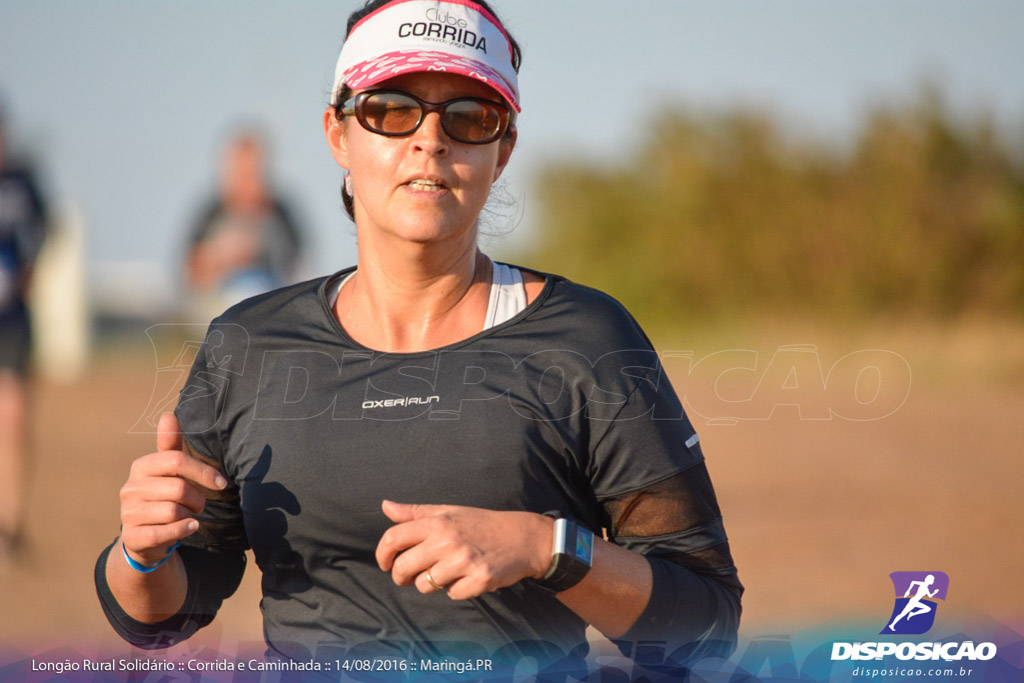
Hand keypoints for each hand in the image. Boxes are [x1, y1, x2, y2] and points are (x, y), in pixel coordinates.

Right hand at [118, 413, 226, 566]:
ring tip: (188, 516)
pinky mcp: (132, 536)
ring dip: (190, 516)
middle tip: (198, 504)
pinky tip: (189, 527)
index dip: (204, 471)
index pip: (176, 460)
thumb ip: (171, 445)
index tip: (221, 483)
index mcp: (141, 466)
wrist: (144, 536)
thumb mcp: (168, 470)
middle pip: (179, 488)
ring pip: (174, 511)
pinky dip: (183, 530)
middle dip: (198, 499)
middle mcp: (130, 488)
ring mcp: (128, 513)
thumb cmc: (163, 496)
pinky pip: (165, 533)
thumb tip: (168, 415)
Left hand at [375, 501, 552, 600]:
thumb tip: (385, 506)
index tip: (385, 563)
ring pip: (425, 585)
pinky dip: (456, 590)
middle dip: (401, 576)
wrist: (522, 537)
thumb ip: (415, 512)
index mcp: (438, 522)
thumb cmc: (481, 524)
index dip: (382, 554)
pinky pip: (452, 594)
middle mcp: (448, 540)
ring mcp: (464, 561)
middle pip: (403, 568)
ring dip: (430, 583)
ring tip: (445, 572)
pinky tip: (466, 577)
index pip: (394, 538)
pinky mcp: (479, 579)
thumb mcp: (448, 512)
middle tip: (409, 576)